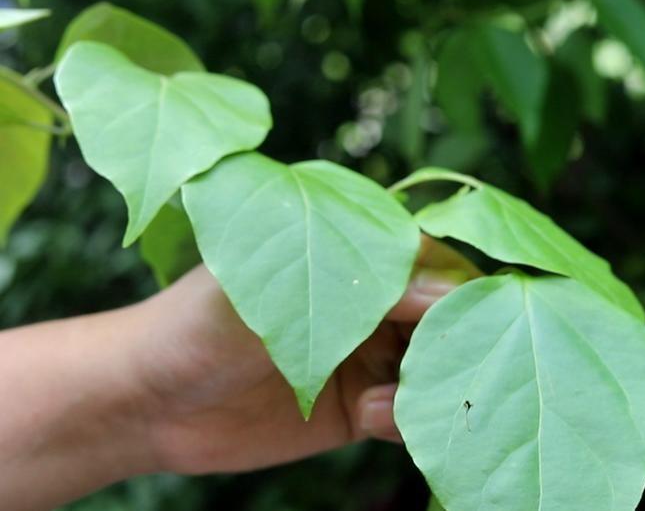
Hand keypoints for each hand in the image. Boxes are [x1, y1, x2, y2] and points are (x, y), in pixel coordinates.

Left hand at [130, 236, 479, 474]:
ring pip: (437, 367)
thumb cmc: (202, 318)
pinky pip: (410, 414)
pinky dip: (404, 419)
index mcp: (356, 250)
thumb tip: (449, 290)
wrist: (146, 400)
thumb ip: (362, 284)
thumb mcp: (280, 289)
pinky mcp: (361, 409)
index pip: (435, 258)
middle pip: (449, 315)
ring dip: (431, 384)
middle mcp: (374, 301)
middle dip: (454, 340)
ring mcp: (370, 354)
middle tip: (441, 361)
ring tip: (390, 395)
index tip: (472, 310)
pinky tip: (366, 415)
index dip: (462, 282)